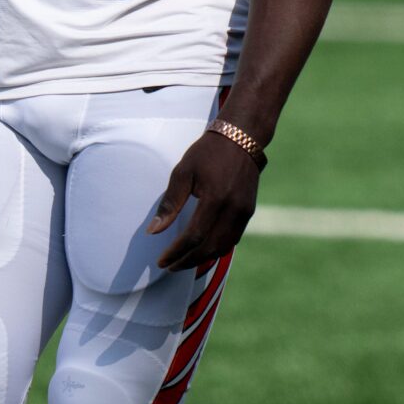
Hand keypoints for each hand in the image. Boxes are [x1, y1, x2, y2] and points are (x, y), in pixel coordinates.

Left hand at [147, 129, 260, 273]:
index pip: (194, 236)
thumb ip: (170, 203)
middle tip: (170, 266)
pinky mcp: (248, 211)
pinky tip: (202, 249)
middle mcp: (233, 209)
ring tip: (184, 261)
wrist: (242, 137)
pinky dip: (216, 248)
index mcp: (215, 199)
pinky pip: (232, 238)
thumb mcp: (183, 172)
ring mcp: (244, 212)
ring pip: (223, 247)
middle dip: (187, 261)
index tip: (162, 260)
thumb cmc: (208, 152)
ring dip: (202, 258)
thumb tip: (154, 231)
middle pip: (209, 247)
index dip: (176, 252)